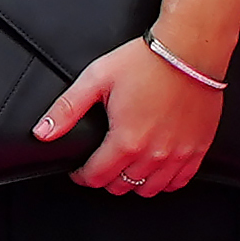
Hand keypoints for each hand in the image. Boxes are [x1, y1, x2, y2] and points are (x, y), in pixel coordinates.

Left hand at [45, 37, 222, 194]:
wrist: (190, 51)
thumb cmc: (144, 62)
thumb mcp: (96, 79)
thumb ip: (67, 109)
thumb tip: (42, 132)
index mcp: (126, 141)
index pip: (96, 178)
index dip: (81, 176)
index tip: (78, 170)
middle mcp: (153, 154)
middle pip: (122, 186)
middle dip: (105, 179)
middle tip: (100, 166)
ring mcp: (178, 154)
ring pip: (150, 189)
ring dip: (133, 183)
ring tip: (125, 169)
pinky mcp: (198, 149)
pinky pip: (180, 181)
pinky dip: (165, 182)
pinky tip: (155, 170)